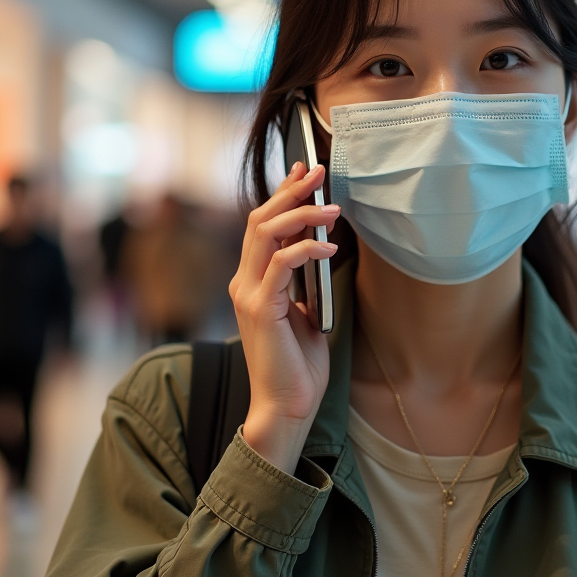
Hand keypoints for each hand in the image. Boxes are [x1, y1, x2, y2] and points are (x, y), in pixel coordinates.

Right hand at [229, 162, 338, 473]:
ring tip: (333, 206)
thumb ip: (306, 281)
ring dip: (302, 214)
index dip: (283, 194)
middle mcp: (244, 282)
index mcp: (254, 282)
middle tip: (320, 171)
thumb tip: (323, 247)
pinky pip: (281, 264)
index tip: (305, 170)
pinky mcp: (260, 309)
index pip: (263, 226)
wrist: (286, 407)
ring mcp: (249, 294)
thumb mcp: (306, 312)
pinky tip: (330, 246)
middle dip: (291, 191)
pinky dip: (306, 249)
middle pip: (261, 220)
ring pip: (266, 234)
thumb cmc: (299, 365)